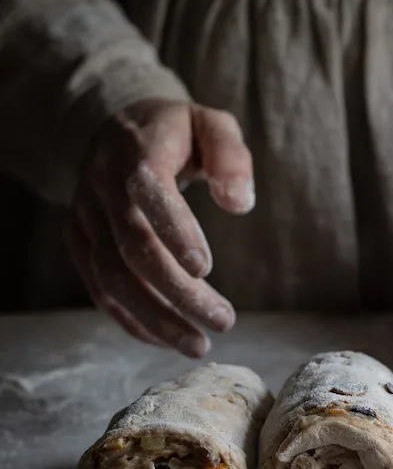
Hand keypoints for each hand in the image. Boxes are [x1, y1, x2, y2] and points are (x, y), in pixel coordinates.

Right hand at [65, 100, 254, 356]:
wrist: (118, 126)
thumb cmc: (178, 132)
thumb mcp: (213, 125)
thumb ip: (231, 157)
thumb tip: (239, 203)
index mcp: (138, 148)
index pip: (148, 188)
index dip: (173, 228)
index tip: (204, 268)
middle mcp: (103, 183)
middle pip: (132, 246)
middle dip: (177, 290)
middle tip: (223, 321)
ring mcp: (85, 213)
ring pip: (111, 276)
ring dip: (155, 317)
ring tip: (198, 344)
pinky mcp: (78, 238)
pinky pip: (99, 288)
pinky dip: (132, 318)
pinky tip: (167, 337)